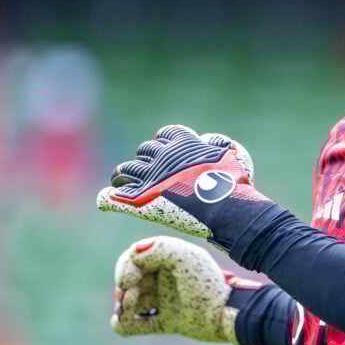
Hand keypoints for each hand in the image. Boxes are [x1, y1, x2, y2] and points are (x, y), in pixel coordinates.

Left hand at [97, 125, 269, 248]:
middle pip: (145, 151)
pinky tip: (107, 198)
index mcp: (184, 144)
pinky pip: (112, 197)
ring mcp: (149, 179)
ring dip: (125, 176)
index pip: (166, 134)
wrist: (228, 209)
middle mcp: (162, 157)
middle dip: (148, 159)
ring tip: (126, 184)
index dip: (166, 142)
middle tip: (153, 173)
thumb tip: (208, 139)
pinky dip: (108, 197)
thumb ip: (220, 144)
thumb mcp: (237, 155)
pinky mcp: (139, 202)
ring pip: (125, 170)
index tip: (168, 150)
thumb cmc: (236, 185)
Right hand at [111, 235, 261, 342]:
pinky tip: (121, 324)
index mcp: (169, 260)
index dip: (124, 268)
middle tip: (126, 298)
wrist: (225, 315)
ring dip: (122, 306)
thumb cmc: (206, 284)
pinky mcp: (168, 322)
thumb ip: (160, 247)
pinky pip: (137, 325)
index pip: (134, 258)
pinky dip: (123, 325)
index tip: (127, 281)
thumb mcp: (185, 258)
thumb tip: (134, 254)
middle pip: (129, 281)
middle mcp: (166, 279)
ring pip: (130, 303)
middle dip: (122, 289)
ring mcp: (166, 301)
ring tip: (127, 311)